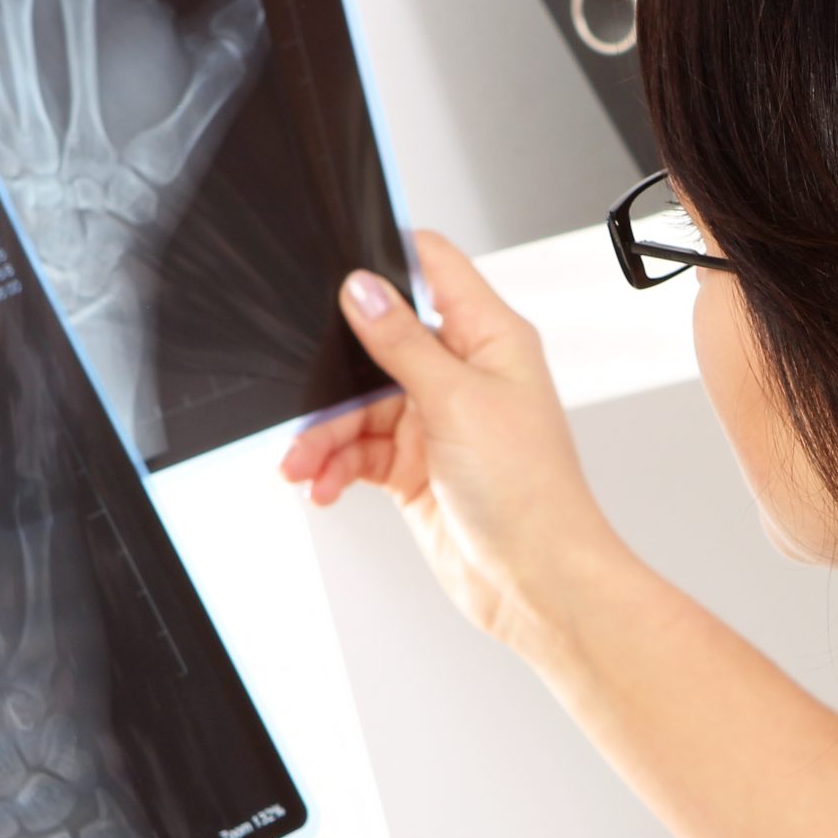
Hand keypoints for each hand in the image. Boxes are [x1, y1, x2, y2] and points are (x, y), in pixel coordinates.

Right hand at [279, 232, 628, 658]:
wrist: (537, 580)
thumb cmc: (531, 493)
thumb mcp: (457, 401)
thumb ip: (402, 343)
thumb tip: (362, 288)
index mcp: (491, 338)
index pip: (435, 267)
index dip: (388, 257)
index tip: (336, 265)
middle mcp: (465, 374)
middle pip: (378, 346)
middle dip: (332, 379)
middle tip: (299, 402)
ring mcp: (440, 421)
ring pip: (359, 407)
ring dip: (324, 435)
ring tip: (302, 465)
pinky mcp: (418, 467)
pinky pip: (360, 453)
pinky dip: (336, 467)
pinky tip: (323, 484)